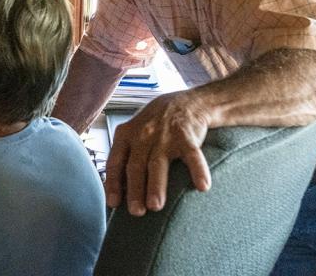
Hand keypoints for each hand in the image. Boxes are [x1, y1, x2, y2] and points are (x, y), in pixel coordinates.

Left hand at [105, 92, 211, 215]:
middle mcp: (143, 135)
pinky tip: (202, 186)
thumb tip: (115, 189)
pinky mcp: (187, 136)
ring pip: (158, 163)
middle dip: (134, 189)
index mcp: (126, 135)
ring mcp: (165, 136)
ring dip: (156, 185)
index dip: (113, 182)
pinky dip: (198, 170)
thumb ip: (125, 156)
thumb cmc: (155, 123)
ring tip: (155, 206)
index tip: (112, 203)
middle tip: (135, 212)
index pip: (116, 161)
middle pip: (136, 165)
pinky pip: (192, 155)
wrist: (186, 102)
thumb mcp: (134, 133)